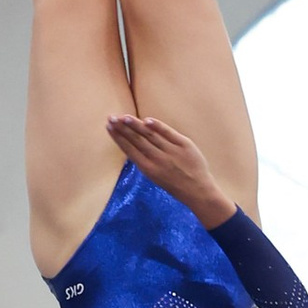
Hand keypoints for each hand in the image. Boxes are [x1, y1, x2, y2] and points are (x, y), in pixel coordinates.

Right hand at [105, 112, 232, 228]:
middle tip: (111, 117)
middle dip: (122, 128)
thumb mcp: (156, 177)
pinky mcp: (184, 145)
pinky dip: (157, 126)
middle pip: (137, 140)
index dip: (118, 138)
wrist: (198, 191)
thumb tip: (136, 143)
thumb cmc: (176, 185)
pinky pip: (168, 133)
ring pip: (150, 135)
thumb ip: (146, 161)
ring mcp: (171, 151)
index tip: (109, 127)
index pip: (130, 150)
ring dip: (135, 124)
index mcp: (149, 169)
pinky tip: (146, 120)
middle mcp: (157, 159)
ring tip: (124, 117)